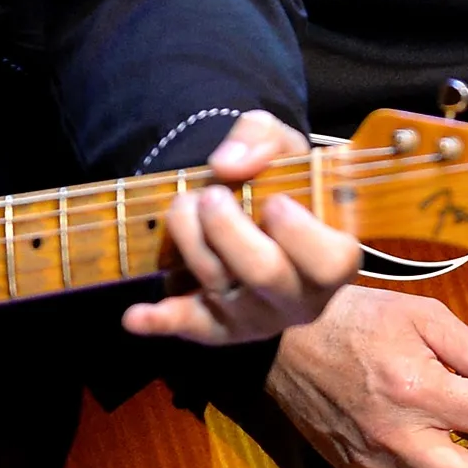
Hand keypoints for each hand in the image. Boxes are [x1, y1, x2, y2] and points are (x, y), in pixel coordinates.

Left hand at [122, 111, 360, 345]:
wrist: (255, 219)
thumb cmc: (280, 183)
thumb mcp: (281, 145)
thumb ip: (261, 138)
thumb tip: (228, 166)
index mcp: (333, 257)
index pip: (331, 263)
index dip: (301, 234)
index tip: (274, 202)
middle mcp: (300, 298)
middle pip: (264, 274)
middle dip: (228, 227)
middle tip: (212, 196)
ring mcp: (259, 318)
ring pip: (218, 285)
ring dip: (189, 237)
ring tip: (185, 205)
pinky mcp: (220, 328)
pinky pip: (190, 327)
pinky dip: (160, 322)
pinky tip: (134, 316)